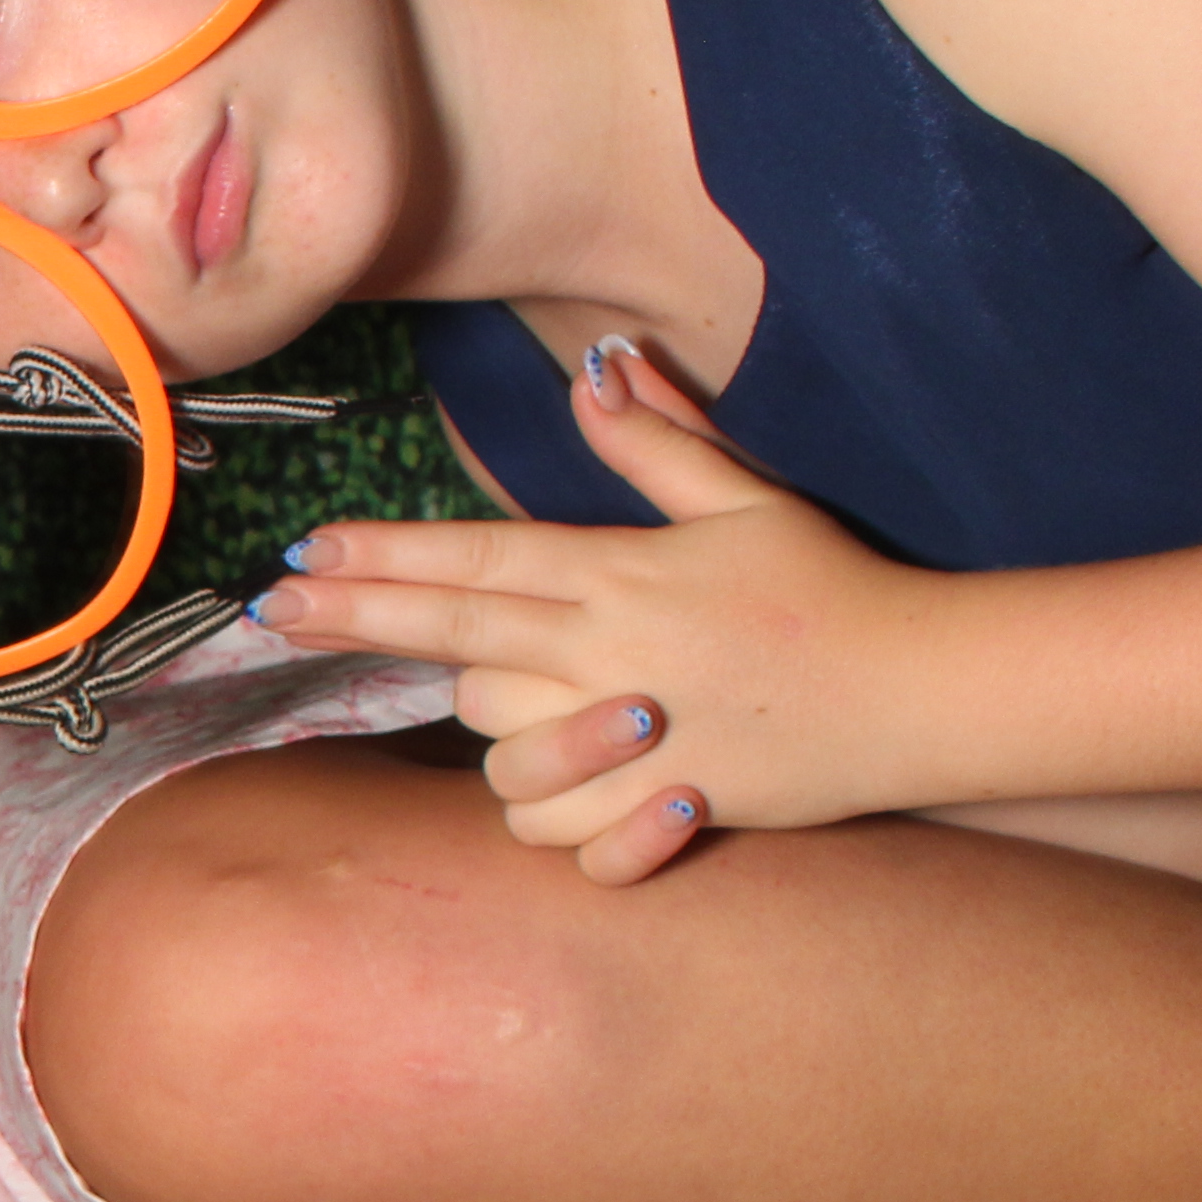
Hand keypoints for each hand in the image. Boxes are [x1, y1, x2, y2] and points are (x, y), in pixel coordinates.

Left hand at [245, 341, 962, 885]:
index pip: (476, 561)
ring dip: (494, 732)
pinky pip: (560, 831)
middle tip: (276, 609)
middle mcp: (611, 652)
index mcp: (623, 575)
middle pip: (455, 639)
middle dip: (359, 618)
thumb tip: (596, 370)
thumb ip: (658, 443)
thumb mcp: (745, 501)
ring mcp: (634, 735)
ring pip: (497, 745)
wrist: (925, 689)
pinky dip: (556, 820)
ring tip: (528, 709)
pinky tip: (570, 796)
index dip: (382, 556)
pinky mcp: (664, 807)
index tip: (303, 552)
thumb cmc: (831, 589)